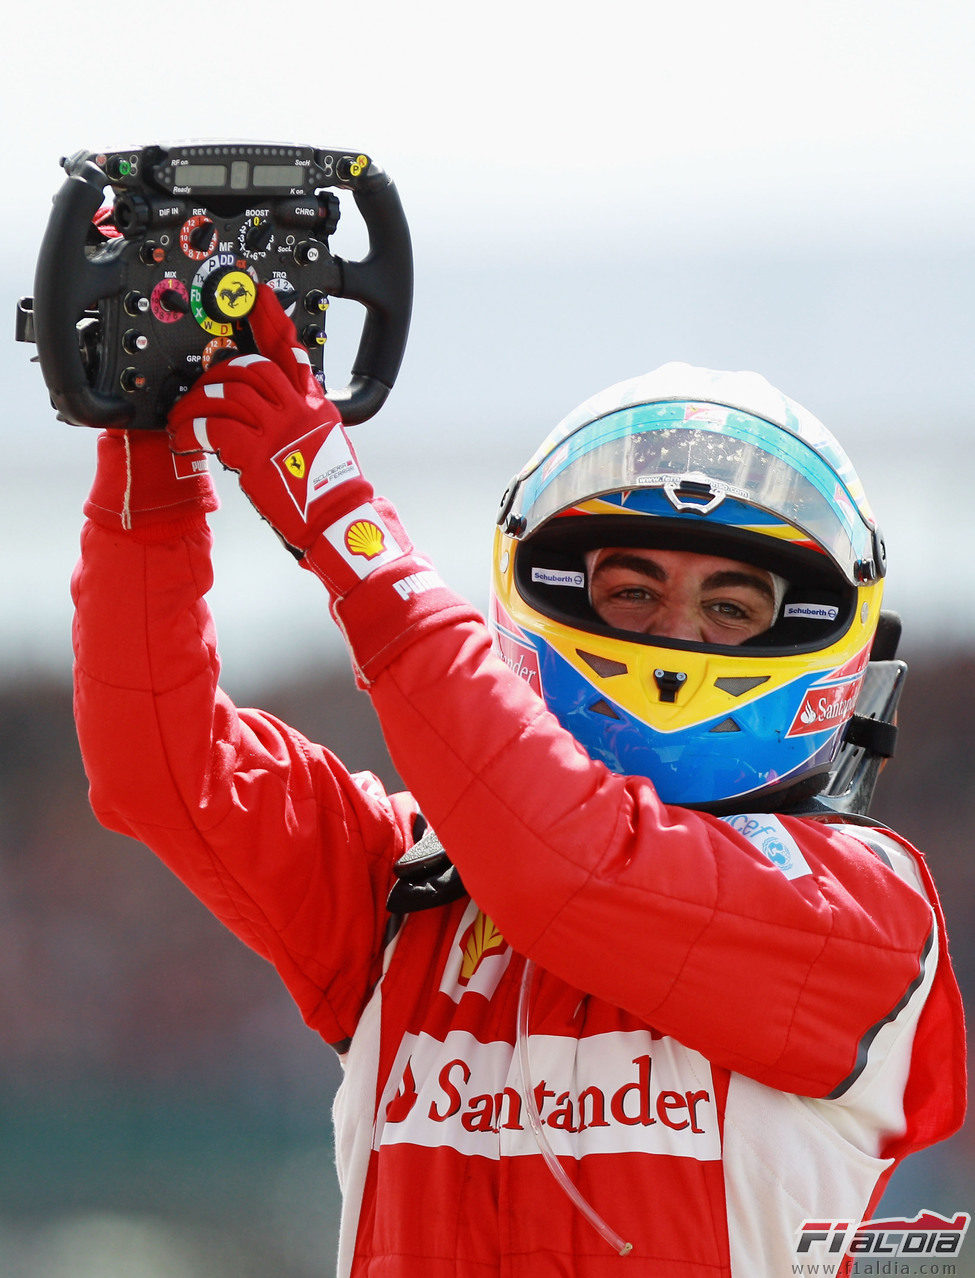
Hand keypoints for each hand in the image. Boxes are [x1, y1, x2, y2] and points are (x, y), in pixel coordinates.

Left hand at [168, 284, 368, 552]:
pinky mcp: (256, 455)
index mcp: (312, 402)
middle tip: (204, 384)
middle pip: (251, 366)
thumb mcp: (326, 436)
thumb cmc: (332, 486)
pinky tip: (186, 438)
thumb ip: (303, 411)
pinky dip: (193, 430)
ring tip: (184, 416)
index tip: (255, 295)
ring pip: (227, 394)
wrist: (336, 517)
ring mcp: (275, 431)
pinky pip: (213, 428)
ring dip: (198, 402)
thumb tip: (279, 398)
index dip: (271, 318)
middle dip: (220, 371)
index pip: (290, 348)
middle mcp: (295, 409)